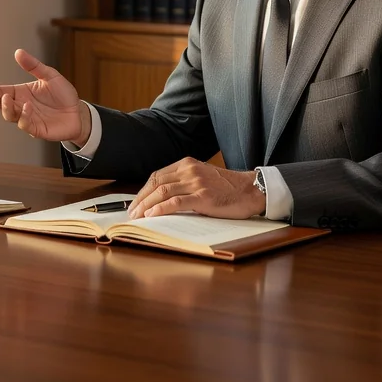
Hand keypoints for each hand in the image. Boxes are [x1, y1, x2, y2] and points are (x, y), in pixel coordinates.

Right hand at [0, 48, 90, 144]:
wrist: (78, 112)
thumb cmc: (62, 94)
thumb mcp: (49, 75)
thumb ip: (33, 66)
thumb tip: (18, 52)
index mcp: (21, 93)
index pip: (2, 91)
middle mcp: (21, 106)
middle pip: (2, 104)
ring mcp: (28, 119)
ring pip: (10, 116)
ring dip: (6, 108)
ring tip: (6, 98)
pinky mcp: (37, 129)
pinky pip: (26, 124)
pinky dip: (24, 116)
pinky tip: (27, 107)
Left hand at [128, 159, 264, 219]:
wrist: (251, 190)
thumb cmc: (227, 188)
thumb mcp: (202, 177)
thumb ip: (184, 182)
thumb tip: (161, 198)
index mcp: (187, 164)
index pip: (157, 176)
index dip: (143, 190)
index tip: (135, 202)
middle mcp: (189, 170)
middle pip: (156, 183)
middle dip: (140, 199)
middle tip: (131, 213)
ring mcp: (196, 183)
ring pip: (163, 192)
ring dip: (146, 205)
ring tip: (138, 217)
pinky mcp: (203, 197)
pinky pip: (176, 202)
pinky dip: (161, 208)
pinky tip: (152, 215)